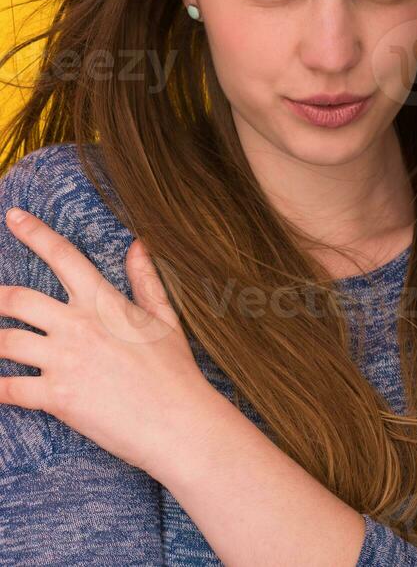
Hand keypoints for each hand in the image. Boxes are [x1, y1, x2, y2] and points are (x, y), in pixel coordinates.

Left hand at [0, 207, 212, 477]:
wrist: (177, 421)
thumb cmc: (174, 370)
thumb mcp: (163, 317)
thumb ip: (144, 279)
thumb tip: (138, 245)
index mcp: (102, 301)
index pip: (62, 255)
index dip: (33, 232)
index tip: (13, 217)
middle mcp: (77, 325)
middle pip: (17, 299)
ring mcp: (64, 361)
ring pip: (5, 342)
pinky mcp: (56, 397)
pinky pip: (9, 388)